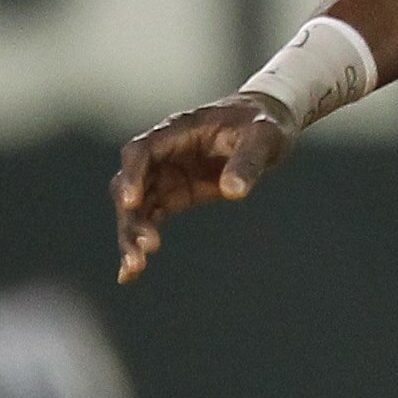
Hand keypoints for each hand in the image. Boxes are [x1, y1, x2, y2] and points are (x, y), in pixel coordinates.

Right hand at [111, 94, 293, 284]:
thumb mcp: (263, 137)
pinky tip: (130, 273)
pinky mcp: (173, 195)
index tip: (130, 202)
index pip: (142, 151)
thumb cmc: (263, 124)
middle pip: (130, 184)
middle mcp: (162, 154)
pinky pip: (149, 219)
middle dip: (130, 217)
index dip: (132, 175)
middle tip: (141, 250)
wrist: (268, 127)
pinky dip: (139, 242)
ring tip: (135, 268)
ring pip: (135, 208)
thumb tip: (233, 191)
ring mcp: (164, 176)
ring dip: (131, 236)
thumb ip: (248, 162)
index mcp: (177, 130)